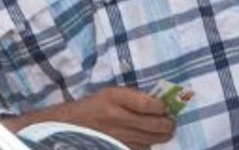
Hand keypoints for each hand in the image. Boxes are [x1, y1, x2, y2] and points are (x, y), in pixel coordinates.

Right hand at [4, 87, 175, 147]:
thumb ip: (134, 97)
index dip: (163, 106)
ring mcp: (121, 138)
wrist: (68, 127)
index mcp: (116, 99)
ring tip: (162, 129)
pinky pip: (144, 149)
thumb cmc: (92, 107)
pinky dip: (149, 144)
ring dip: (163, 134)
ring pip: (155, 139)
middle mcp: (119, 119)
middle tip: (170, 120)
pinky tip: (145, 139)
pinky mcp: (119, 148)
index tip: (165, 106)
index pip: (151, 105)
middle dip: (169, 122)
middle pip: (158, 125)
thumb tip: (161, 103)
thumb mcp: (110, 93)